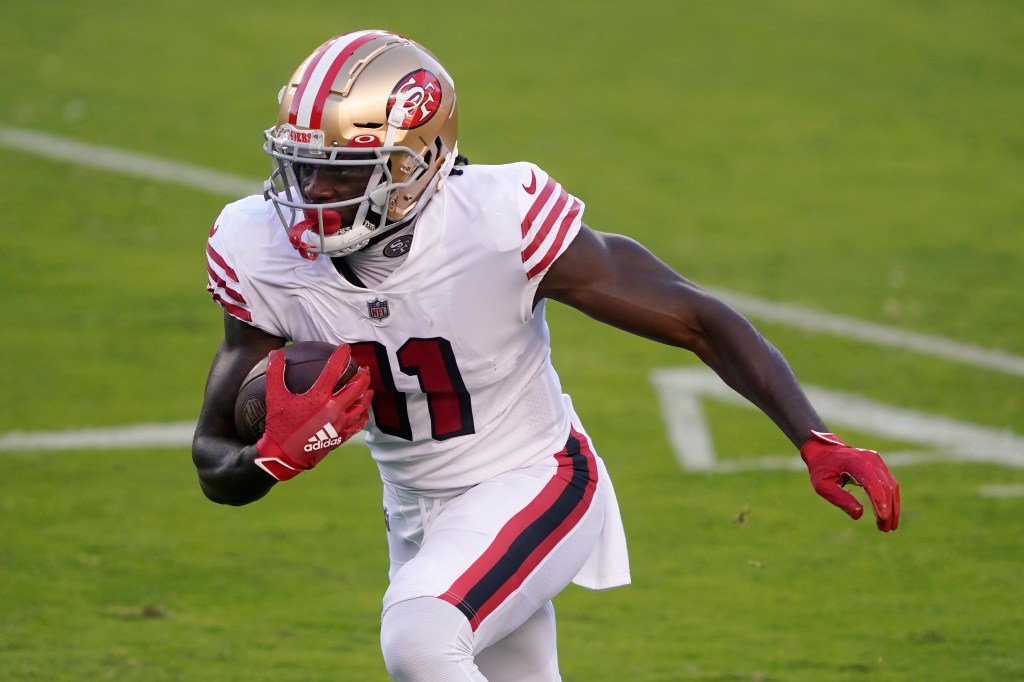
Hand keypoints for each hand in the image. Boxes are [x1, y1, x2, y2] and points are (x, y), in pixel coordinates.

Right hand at [253, 344, 371, 480]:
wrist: (284, 456)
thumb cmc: (278, 426)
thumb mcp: (274, 398)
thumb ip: (275, 373)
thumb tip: (276, 353)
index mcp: (318, 398)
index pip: (334, 371)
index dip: (341, 356)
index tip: (345, 348)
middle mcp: (333, 410)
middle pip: (357, 388)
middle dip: (363, 375)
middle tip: (365, 368)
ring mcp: (339, 424)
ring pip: (362, 406)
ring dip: (367, 394)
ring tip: (368, 387)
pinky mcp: (341, 437)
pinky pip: (358, 423)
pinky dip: (363, 414)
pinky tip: (362, 411)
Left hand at [800, 431, 899, 531]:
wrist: (825, 452)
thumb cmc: (822, 469)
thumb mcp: (822, 485)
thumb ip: (839, 498)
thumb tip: (858, 515)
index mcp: (854, 461)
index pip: (871, 480)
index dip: (879, 499)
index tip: (883, 517)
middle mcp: (869, 459)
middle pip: (885, 485)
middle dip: (887, 509)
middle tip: (885, 529)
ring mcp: (877, 461)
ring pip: (891, 486)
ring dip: (892, 508)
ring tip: (887, 527)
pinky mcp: (880, 466)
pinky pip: (890, 484)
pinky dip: (891, 501)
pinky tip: (888, 516)